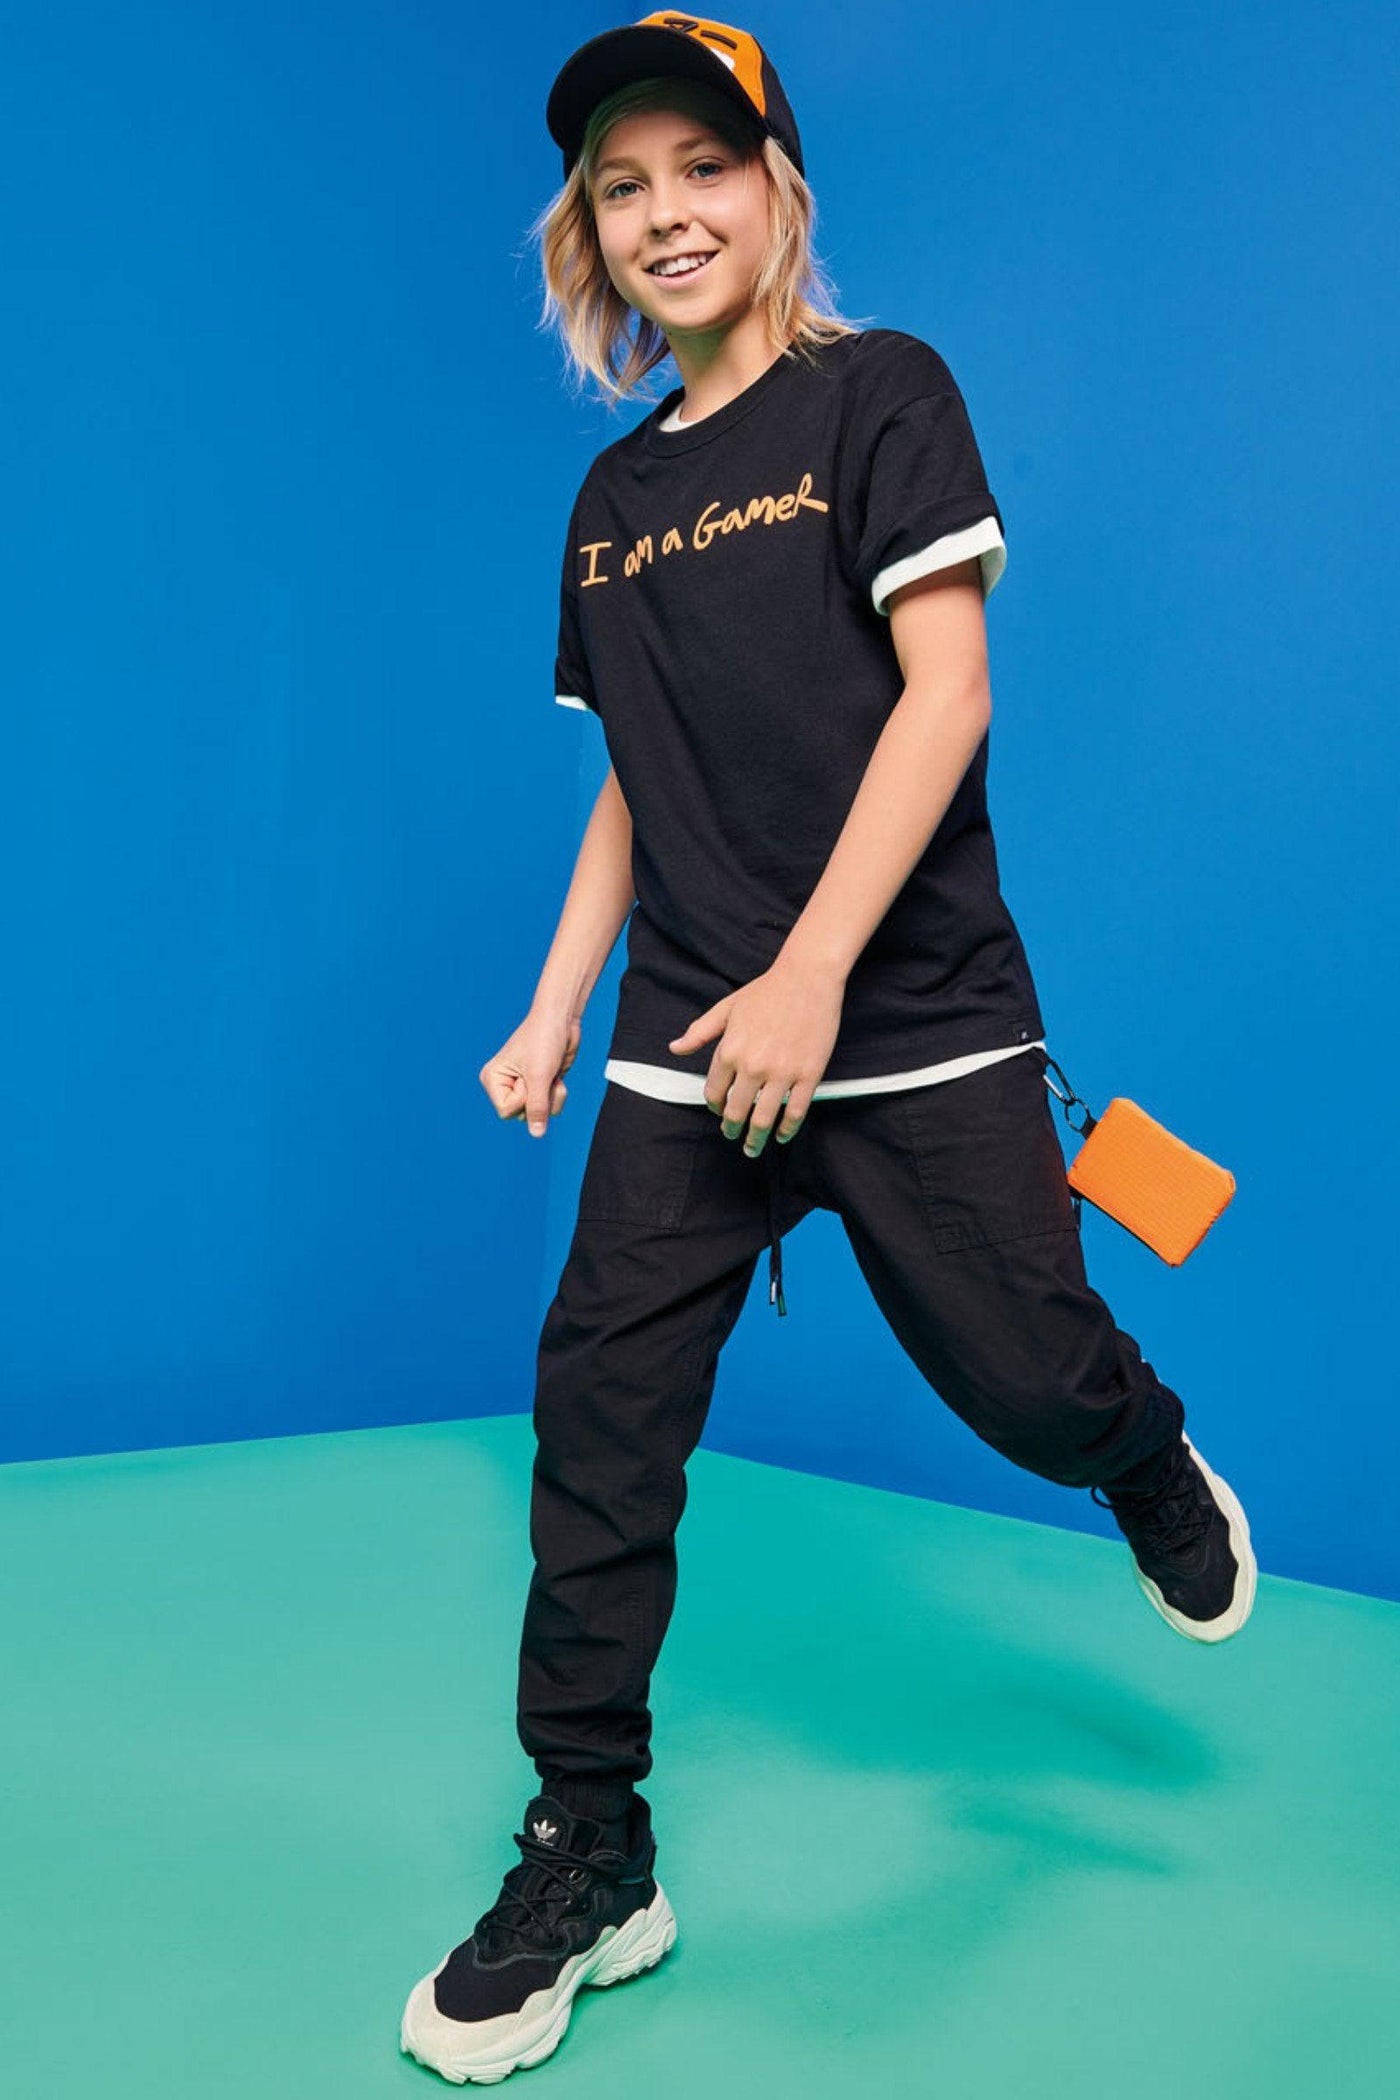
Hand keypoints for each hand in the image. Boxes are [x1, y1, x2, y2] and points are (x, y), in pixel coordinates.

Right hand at [480, 1007, 580, 1136]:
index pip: (506, 1111)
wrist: (561, 1021)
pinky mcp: (539, 1086)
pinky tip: (556, 1075)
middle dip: (540, 1098)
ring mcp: (523, 1086)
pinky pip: (549, 1107)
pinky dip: (557, 1094)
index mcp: (493, 1079)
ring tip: (550, 1073)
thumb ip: (537, 1108)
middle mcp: (504, 1085)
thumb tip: (536, 1134)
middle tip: (541, 1073)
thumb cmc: (544, 1040)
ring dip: (551, 1096)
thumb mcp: (539, 1077)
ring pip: (538, 1114)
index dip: (524, 1097)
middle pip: (522, 1115)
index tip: (529, 1075)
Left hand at [667, 954, 842, 1153]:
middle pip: (736, 1112)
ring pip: (764, 1119)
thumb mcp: (726, 1008)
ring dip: (756, 1139)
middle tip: (732, 1137)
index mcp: (729, 1051)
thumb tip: (674, 1048)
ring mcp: (782, 1073)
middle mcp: (752, 1066)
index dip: (714, 1107)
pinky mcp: (808, 1074)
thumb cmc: (765, 991)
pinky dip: (787, 1129)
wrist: (807, 978)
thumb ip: (700, 1032)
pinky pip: (795, 1112)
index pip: (714, 1092)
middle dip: (731, 1130)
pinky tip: (783, 1135)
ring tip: (753, 1147)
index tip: (719, 1112)